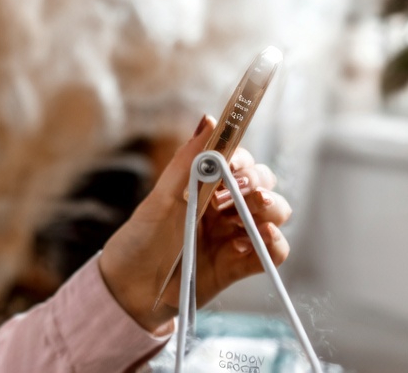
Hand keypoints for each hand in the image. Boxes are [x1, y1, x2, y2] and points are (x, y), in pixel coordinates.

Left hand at [98, 115, 292, 332]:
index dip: (243, 160)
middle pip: (265, 185)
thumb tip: (209, 119)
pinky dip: (270, 244)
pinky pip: (274, 252)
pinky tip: (242, 245)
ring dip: (268, 211)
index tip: (233, 165)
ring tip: (243, 218)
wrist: (132, 289)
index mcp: (205, 186)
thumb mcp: (163, 197)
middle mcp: (225, 208)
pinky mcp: (242, 265)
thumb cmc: (143, 239)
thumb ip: (188, 161)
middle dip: (258, 185)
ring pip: (275, 214)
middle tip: (237, 195)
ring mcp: (235, 235)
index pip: (241, 162)